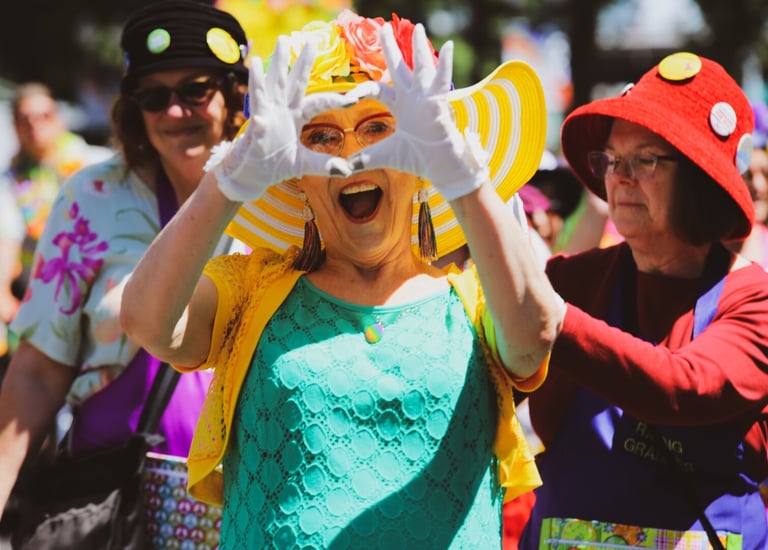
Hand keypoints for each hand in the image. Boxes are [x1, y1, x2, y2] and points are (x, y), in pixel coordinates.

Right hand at [207, 37, 355, 201]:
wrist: (251, 175)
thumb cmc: (275, 165)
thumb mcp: (303, 164)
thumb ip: (324, 164)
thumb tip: (347, 170)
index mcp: (295, 116)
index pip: (317, 102)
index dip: (335, 99)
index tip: (354, 98)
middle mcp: (281, 110)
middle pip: (294, 82)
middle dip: (302, 62)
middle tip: (311, 40)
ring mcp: (267, 115)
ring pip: (272, 85)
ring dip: (275, 67)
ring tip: (279, 44)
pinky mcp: (255, 127)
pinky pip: (257, 111)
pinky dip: (258, 97)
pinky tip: (257, 81)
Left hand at [344, 23, 489, 201]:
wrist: (438, 167)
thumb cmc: (416, 159)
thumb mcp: (383, 156)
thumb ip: (362, 159)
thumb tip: (340, 170)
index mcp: (399, 106)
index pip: (377, 90)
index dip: (361, 90)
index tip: (348, 99)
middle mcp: (412, 98)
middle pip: (398, 68)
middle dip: (390, 48)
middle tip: (383, 28)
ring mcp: (426, 98)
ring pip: (421, 67)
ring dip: (418, 47)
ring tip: (418, 28)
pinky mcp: (439, 102)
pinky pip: (443, 79)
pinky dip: (446, 64)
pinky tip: (450, 46)